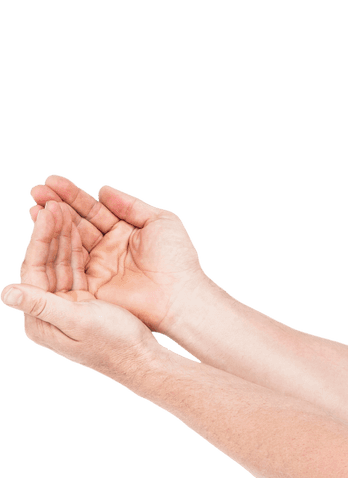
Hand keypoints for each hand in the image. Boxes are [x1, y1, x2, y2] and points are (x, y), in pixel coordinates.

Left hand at [4, 202, 163, 382]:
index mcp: (39, 319)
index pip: (34, 268)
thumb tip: (5, 293)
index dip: (41, 238)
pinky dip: (76, 250)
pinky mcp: (82, 305)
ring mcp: (64, 308)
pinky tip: (78, 230)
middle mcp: (47, 312)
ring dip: (63, 237)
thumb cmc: (115, 345)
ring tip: (65, 208)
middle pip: (44, 263)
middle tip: (55, 201)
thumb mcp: (78, 323)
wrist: (144, 361)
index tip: (49, 210)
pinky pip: (75, 271)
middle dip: (50, 232)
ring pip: (60, 264)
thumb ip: (41, 306)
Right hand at [28, 174, 209, 334]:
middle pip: (77, 224)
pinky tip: (43, 230)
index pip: (93, 210)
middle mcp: (109, 248)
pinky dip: (56, 249)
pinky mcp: (93, 287)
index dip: (73, 196)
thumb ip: (131, 206)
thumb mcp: (160, 222)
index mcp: (124, 232)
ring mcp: (99, 267)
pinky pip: (71, 265)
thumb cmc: (178, 260)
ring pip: (70, 242)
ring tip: (36, 205)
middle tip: (36, 191)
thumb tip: (103, 190)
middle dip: (56, 207)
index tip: (51, 181)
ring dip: (51, 224)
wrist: (181, 296)